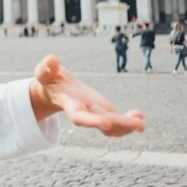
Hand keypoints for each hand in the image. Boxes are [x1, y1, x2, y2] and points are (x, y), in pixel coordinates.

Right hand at [29, 55, 144, 136]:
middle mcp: (84, 112)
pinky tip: (140, 117)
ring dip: (127, 125)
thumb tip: (51, 60)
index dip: (92, 121)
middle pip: (102, 122)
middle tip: (140, 126)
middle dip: (120, 125)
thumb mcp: (44, 73)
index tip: (106, 124)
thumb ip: (46, 69)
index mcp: (70, 104)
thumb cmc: (49, 80)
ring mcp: (95, 113)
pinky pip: (116, 121)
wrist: (54, 90)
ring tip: (141, 122)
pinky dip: (129, 121)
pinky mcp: (102, 112)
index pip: (80, 116)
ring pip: (112, 125)